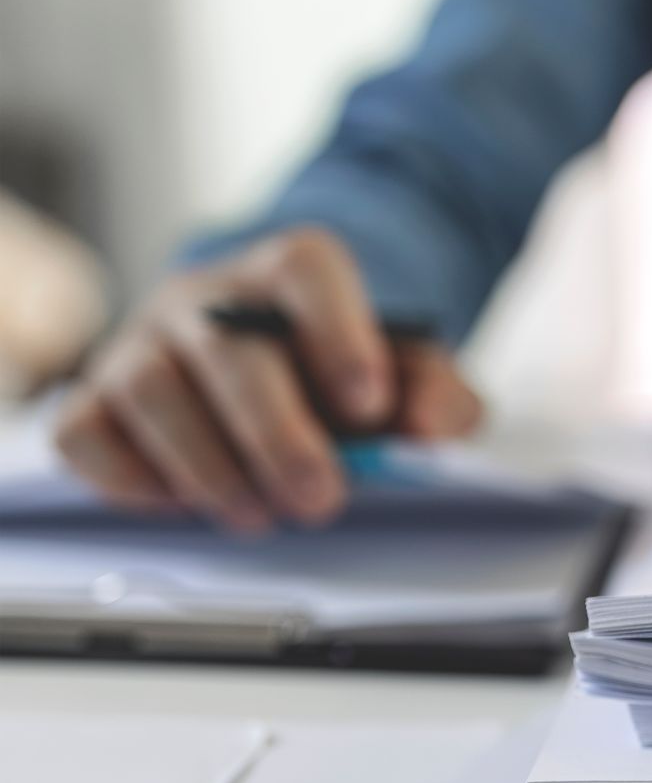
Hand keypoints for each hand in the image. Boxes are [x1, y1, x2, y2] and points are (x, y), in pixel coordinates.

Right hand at [54, 227, 482, 531]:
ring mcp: (142, 346)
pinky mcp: (98, 401)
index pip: (307, 268)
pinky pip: (84, 433)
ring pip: (151, 390)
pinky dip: (129, 477)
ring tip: (259, 514)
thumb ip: (437, 394)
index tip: (370, 405)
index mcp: (290, 276)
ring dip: (208, 466)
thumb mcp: (408, 378)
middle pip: (228, 349)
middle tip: (321, 500)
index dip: (339, 332)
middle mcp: (206, 301)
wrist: (275, 374)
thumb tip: (435, 426)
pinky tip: (183, 506)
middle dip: (275, 434)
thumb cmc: (337, 376)